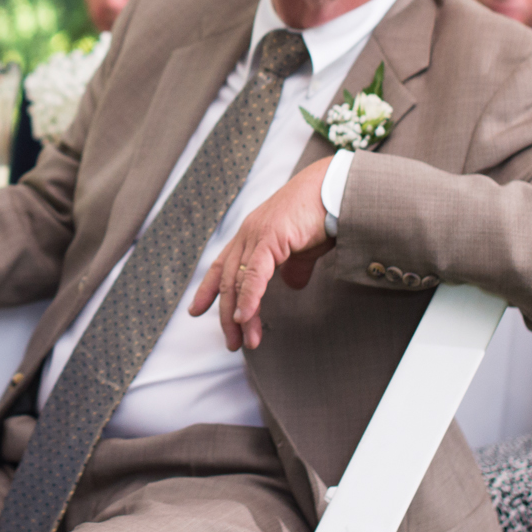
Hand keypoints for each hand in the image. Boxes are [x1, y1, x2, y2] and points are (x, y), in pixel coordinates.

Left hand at [189, 159, 333, 350]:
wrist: (335, 189)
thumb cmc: (321, 213)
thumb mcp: (303, 247)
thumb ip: (294, 266)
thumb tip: (293, 284)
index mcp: (252, 235)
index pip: (222, 266)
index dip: (208, 289)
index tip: (196, 310)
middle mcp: (247, 234)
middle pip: (227, 280)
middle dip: (226, 314)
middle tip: (231, 342)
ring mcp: (256, 234)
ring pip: (238, 281)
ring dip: (239, 315)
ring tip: (243, 340)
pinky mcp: (270, 237)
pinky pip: (254, 274)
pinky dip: (248, 298)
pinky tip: (244, 317)